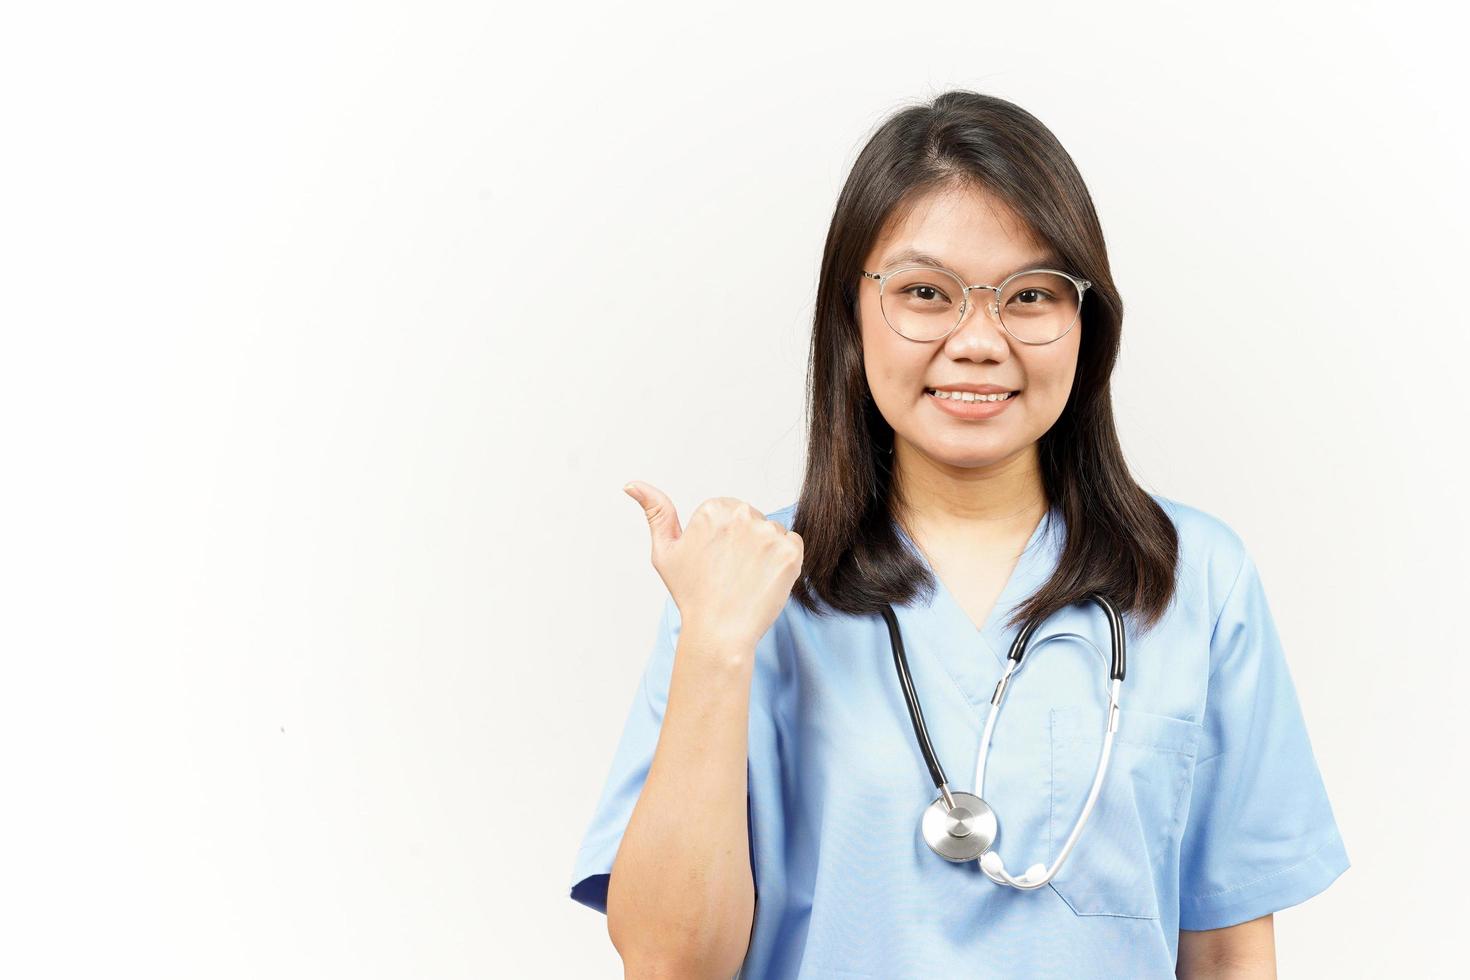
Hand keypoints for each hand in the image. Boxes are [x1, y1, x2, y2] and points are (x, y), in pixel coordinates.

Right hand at [623, 482, 803, 650]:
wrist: (719, 633)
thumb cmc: (691, 594)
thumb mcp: (664, 551)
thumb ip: (655, 511)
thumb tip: (632, 484)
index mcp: (713, 508)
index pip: (729, 512)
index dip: (722, 539)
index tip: (714, 561)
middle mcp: (742, 514)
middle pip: (752, 520)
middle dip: (745, 542)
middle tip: (730, 573)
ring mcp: (768, 533)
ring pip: (772, 534)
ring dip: (765, 552)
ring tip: (746, 579)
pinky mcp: (790, 552)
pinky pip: (793, 546)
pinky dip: (784, 562)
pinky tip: (765, 580)